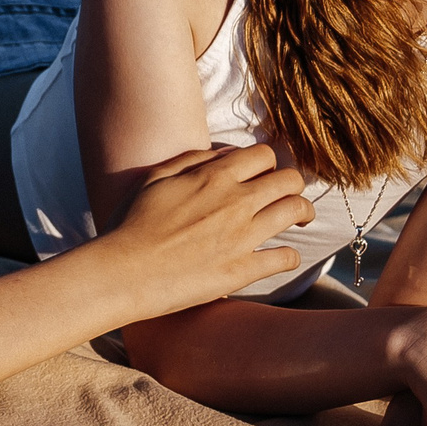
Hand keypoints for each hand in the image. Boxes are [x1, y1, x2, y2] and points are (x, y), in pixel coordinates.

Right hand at [106, 144, 313, 312]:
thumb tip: (225, 154)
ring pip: (295, 212)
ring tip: (299, 220)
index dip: (268, 163)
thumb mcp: (155, 178)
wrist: (124, 271)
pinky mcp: (243, 270)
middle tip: (287, 195)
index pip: (265, 155)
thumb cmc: (131, 223)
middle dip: (293, 185)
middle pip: (289, 180)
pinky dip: (289, 256)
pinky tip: (280, 256)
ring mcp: (242, 237)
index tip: (264, 175)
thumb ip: (192, 160)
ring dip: (302, 214)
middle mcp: (236, 202)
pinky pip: (285, 258)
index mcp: (214, 177)